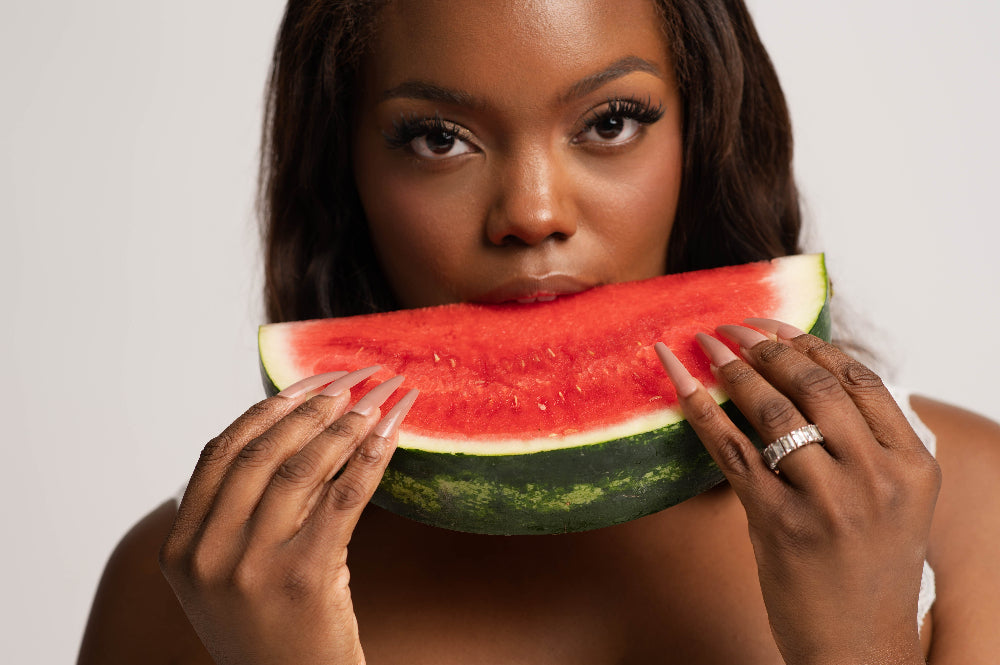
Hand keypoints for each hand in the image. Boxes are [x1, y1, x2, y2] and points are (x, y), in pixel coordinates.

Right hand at [160, 367, 417, 664]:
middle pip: (262, 453)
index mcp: (181, 548)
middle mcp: (209, 555)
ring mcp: (253, 567)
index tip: (305, 383)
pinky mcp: (305, 577)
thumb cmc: (268, 628)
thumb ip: (232, 514)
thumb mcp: (225, 575)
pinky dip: (370, 456)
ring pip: (302, 469)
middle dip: (312, 406)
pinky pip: (343, 497)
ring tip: (375, 398)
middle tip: (351, 380)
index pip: (219, 454)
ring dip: (344, 424)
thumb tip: (281, 429)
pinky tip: (391, 430)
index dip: (266, 410)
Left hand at [655, 320, 939, 664]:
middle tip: (732, 328)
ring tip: (706, 346)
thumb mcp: (896, 504)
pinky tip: (679, 380)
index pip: (859, 380)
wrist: (858, 650)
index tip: (775, 324)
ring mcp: (828, 500)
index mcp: (911, 464)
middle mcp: (875, 476)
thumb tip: (812, 382)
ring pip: (772, 411)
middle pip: (814, 385)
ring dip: (732, 368)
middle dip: (767, 346)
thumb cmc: (869, 572)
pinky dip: (700, 408)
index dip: (810, 343)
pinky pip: (731, 449)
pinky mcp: (779, 522)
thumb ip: (869, 446)